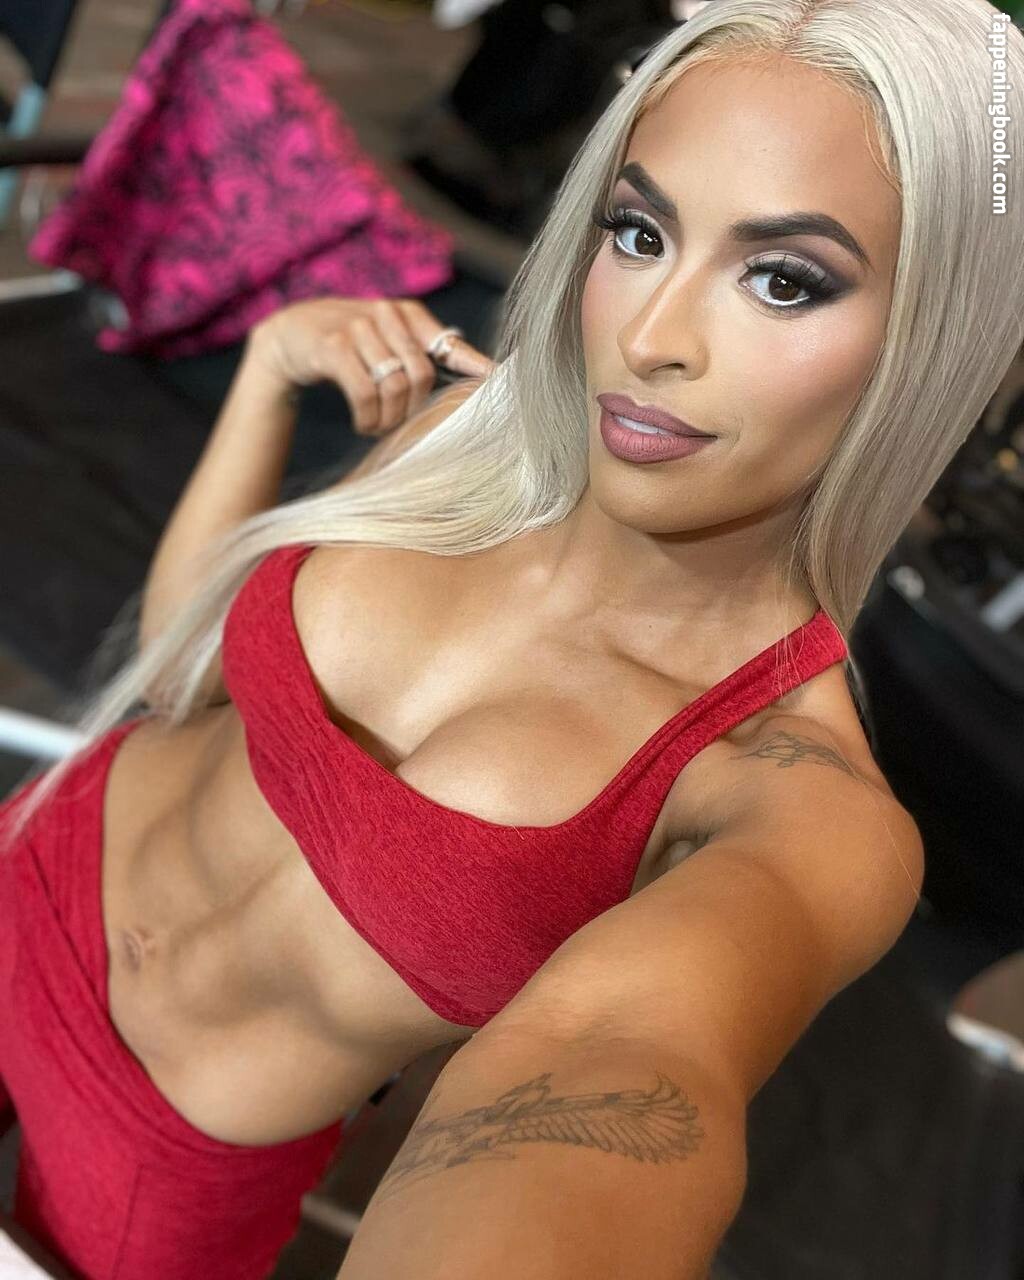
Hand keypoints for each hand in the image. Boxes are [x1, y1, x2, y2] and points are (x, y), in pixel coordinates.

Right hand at [246, 296, 495, 435]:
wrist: (291, 334)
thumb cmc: (350, 344)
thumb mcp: (388, 340)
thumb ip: (427, 352)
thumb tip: (485, 373)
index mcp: (407, 313)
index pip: (448, 344)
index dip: (473, 365)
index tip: (498, 382)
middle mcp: (386, 313)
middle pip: (421, 375)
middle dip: (412, 409)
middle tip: (397, 424)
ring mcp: (358, 327)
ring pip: (394, 387)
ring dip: (387, 419)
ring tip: (376, 427)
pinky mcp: (333, 347)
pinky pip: (364, 392)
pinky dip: (367, 418)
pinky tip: (363, 423)